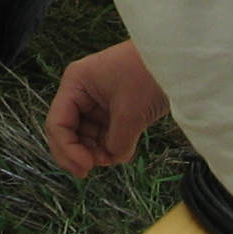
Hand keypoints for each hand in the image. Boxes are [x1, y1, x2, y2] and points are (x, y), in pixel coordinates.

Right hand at [45, 40, 170, 177]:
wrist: (174, 60)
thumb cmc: (146, 76)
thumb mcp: (129, 112)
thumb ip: (116, 142)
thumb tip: (111, 158)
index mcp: (75, 85)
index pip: (58, 123)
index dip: (67, 148)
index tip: (86, 167)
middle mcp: (81, 93)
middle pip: (68, 131)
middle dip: (77, 152)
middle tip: (88, 172)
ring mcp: (97, 102)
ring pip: (86, 135)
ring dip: (95, 151)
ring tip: (113, 157)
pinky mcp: (113, 109)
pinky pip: (103, 134)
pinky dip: (109, 146)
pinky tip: (122, 151)